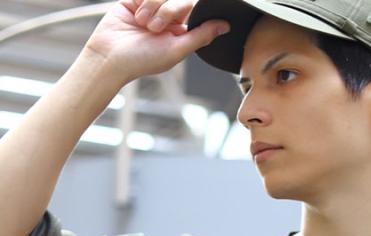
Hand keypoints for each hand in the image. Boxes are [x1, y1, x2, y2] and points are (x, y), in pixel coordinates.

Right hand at [83, 0, 229, 83]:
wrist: (110, 56)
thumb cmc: (142, 60)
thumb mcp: (176, 50)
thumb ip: (201, 35)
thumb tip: (225, 25)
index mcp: (180, 32)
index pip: (194, 10)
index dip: (190, 8)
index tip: (180, 20)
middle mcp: (167, 18)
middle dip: (169, 10)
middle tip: (155, 28)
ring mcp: (151, 7)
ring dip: (154, 8)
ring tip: (144, 26)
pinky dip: (144, 2)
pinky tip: (137, 16)